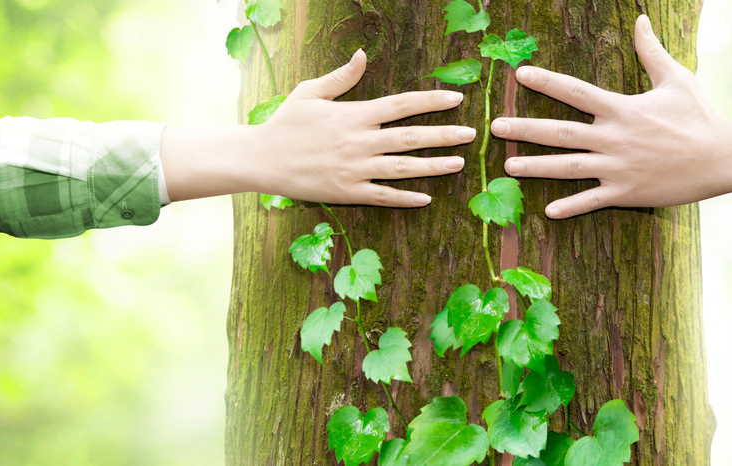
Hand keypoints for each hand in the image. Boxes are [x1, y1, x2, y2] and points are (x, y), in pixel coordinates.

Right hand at [161, 49, 475, 206]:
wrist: (261, 159)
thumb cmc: (286, 123)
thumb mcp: (311, 93)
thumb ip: (342, 77)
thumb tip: (363, 55)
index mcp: (354, 115)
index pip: (401, 105)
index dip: (430, 101)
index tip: (456, 98)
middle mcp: (359, 142)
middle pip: (411, 138)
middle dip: (444, 135)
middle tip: (470, 133)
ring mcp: (355, 169)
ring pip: (403, 168)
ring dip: (433, 166)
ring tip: (459, 163)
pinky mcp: (348, 192)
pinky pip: (383, 196)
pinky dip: (405, 198)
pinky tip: (427, 198)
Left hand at [490, 15, 729, 217]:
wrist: (722, 157)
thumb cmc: (699, 116)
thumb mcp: (676, 79)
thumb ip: (651, 51)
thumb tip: (641, 19)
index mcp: (622, 109)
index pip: (575, 92)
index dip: (546, 81)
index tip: (519, 75)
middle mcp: (614, 138)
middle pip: (560, 132)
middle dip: (525, 129)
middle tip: (495, 128)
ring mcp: (619, 167)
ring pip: (568, 167)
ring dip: (536, 168)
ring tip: (508, 167)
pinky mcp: (628, 193)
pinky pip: (593, 200)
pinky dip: (571, 207)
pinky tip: (548, 211)